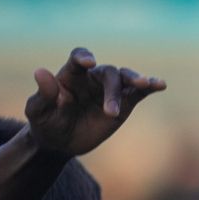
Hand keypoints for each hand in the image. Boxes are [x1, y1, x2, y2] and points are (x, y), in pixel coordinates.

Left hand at [25, 48, 165, 155]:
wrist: (60, 143)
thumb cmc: (46, 123)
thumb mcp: (38, 112)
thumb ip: (43, 94)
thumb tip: (40, 71)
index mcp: (70, 75)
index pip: (78, 57)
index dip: (83, 57)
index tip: (88, 63)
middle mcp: (92, 77)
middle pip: (107, 72)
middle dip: (111, 90)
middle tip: (111, 112)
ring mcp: (110, 89)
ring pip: (125, 77)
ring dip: (135, 80)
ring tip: (144, 85)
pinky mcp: (124, 102)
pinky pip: (139, 91)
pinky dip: (151, 85)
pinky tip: (160, 84)